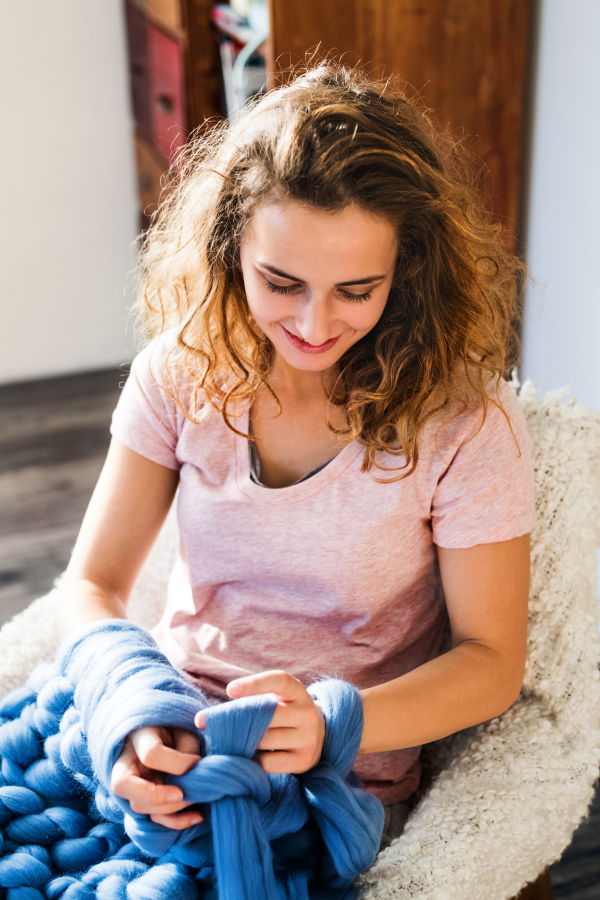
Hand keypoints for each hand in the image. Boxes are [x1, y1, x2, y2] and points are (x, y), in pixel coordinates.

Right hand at [111, 726, 201, 829]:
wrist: (168, 735)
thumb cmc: (177, 728)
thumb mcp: (184, 728)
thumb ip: (188, 747)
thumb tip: (194, 771)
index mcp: (139, 736)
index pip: (150, 754)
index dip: (176, 763)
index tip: (197, 762)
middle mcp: (126, 762)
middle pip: (122, 785)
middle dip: (156, 796)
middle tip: (183, 794)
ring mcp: (133, 784)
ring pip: (137, 806)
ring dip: (169, 810)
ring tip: (195, 799)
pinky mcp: (144, 800)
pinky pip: (153, 817)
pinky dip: (175, 822)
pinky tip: (197, 816)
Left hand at [195, 670, 325, 774]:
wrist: (317, 736)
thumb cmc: (283, 713)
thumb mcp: (275, 700)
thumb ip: (251, 702)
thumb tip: (207, 718)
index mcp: (297, 691)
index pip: (278, 681)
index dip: (254, 684)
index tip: (229, 690)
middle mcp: (306, 712)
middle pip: (267, 715)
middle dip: (238, 721)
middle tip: (213, 725)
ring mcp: (307, 738)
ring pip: (265, 740)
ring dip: (245, 742)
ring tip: (233, 740)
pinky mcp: (303, 760)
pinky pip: (268, 762)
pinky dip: (254, 760)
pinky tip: (250, 755)